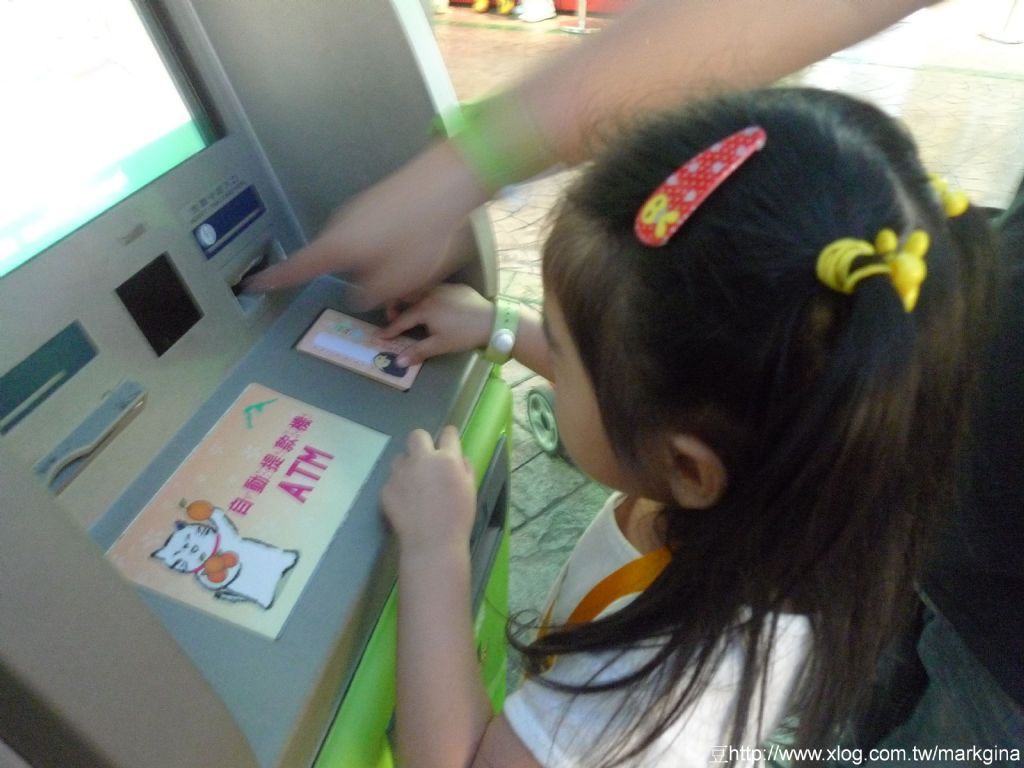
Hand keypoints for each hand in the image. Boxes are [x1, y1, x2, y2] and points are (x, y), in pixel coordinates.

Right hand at [241, 142, 487, 307]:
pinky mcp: (378, 204)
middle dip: (359, 280)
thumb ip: (371, 294)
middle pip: (335, 261)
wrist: (445, 183)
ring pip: (360, 250)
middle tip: (393, 292)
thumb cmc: (420, 234)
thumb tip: (357, 296)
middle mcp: (340, 226)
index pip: (297, 268)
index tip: (252, 284)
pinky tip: (417, 247)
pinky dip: (391, 247)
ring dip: (380, 265)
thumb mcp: (398, 280)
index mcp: (336, 247)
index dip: (275, 279)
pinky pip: (375, 235)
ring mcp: (358, 211)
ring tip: (416, 270)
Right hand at [377, 284, 493, 365]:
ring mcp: (443, 287)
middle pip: (405, 295)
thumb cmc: (464, 334)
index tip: (378, 336)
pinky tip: (435, 305)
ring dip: (411, 298)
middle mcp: (430, 293)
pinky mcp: (456, 286)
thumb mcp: (440, 345)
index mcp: (424, 308)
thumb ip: (418, 351)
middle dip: (395, 305)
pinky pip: (436, 288)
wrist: (491, 320)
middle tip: (394, 318)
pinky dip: (428, 295)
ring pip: (420, 289)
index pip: (401, 320)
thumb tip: (398, 362)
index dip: (390, 330)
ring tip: (412, 309)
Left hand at [381, 427, 476, 553]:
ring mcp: (401, 473)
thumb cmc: (458, 518)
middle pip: (417, 436)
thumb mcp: (470, 490)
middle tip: (426, 459)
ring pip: (400, 458)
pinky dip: (398, 487)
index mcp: (446, 459)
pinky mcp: (386, 488)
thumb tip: (458, 458)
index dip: (448, 436)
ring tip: (413, 484)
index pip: (448, 433)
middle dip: (422, 443)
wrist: (432, 542)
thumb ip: (465, 468)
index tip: (448, 441)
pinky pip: (392, 480)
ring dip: (407, 466)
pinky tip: (405, 503)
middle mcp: (421, 460)